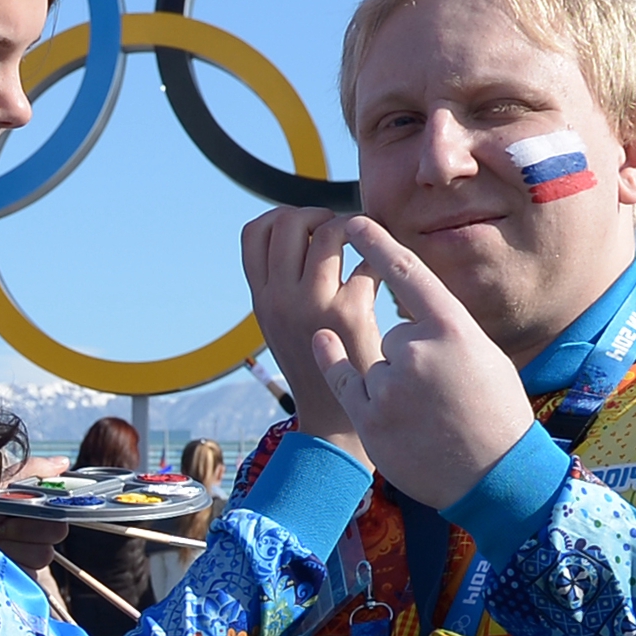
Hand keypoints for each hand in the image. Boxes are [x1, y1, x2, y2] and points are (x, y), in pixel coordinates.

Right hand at [243, 210, 365, 463]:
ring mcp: (313, 304)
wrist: (333, 420)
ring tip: (365, 248)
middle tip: (339, 233)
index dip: (281, 217)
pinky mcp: (350, 312)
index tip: (306, 230)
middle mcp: (280, 298)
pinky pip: (368, 262)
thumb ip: (283, 285)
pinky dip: (379, 260)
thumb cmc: (314, 365)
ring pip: (330, 232)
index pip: (253, 233)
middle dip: (318, 215)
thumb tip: (305, 233)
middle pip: (288, 221)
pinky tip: (382, 277)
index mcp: (260, 299)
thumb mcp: (282, 324)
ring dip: (353, 229)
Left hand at [290, 218, 535, 510]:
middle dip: (409, 358)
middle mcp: (417, 350)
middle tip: (442, 390)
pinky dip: (337, 365)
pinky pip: (344, 378)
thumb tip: (411, 317)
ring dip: (393, 384)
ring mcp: (391, 384)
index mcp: (453, 327)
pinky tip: (327, 344)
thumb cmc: (497, 414)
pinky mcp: (371, 416)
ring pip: (375, 363)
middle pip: (393, 335)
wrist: (495, 476)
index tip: (353, 222)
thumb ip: (444, 330)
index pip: (407, 273)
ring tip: (426, 414)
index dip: (376, 244)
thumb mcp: (483, 356)